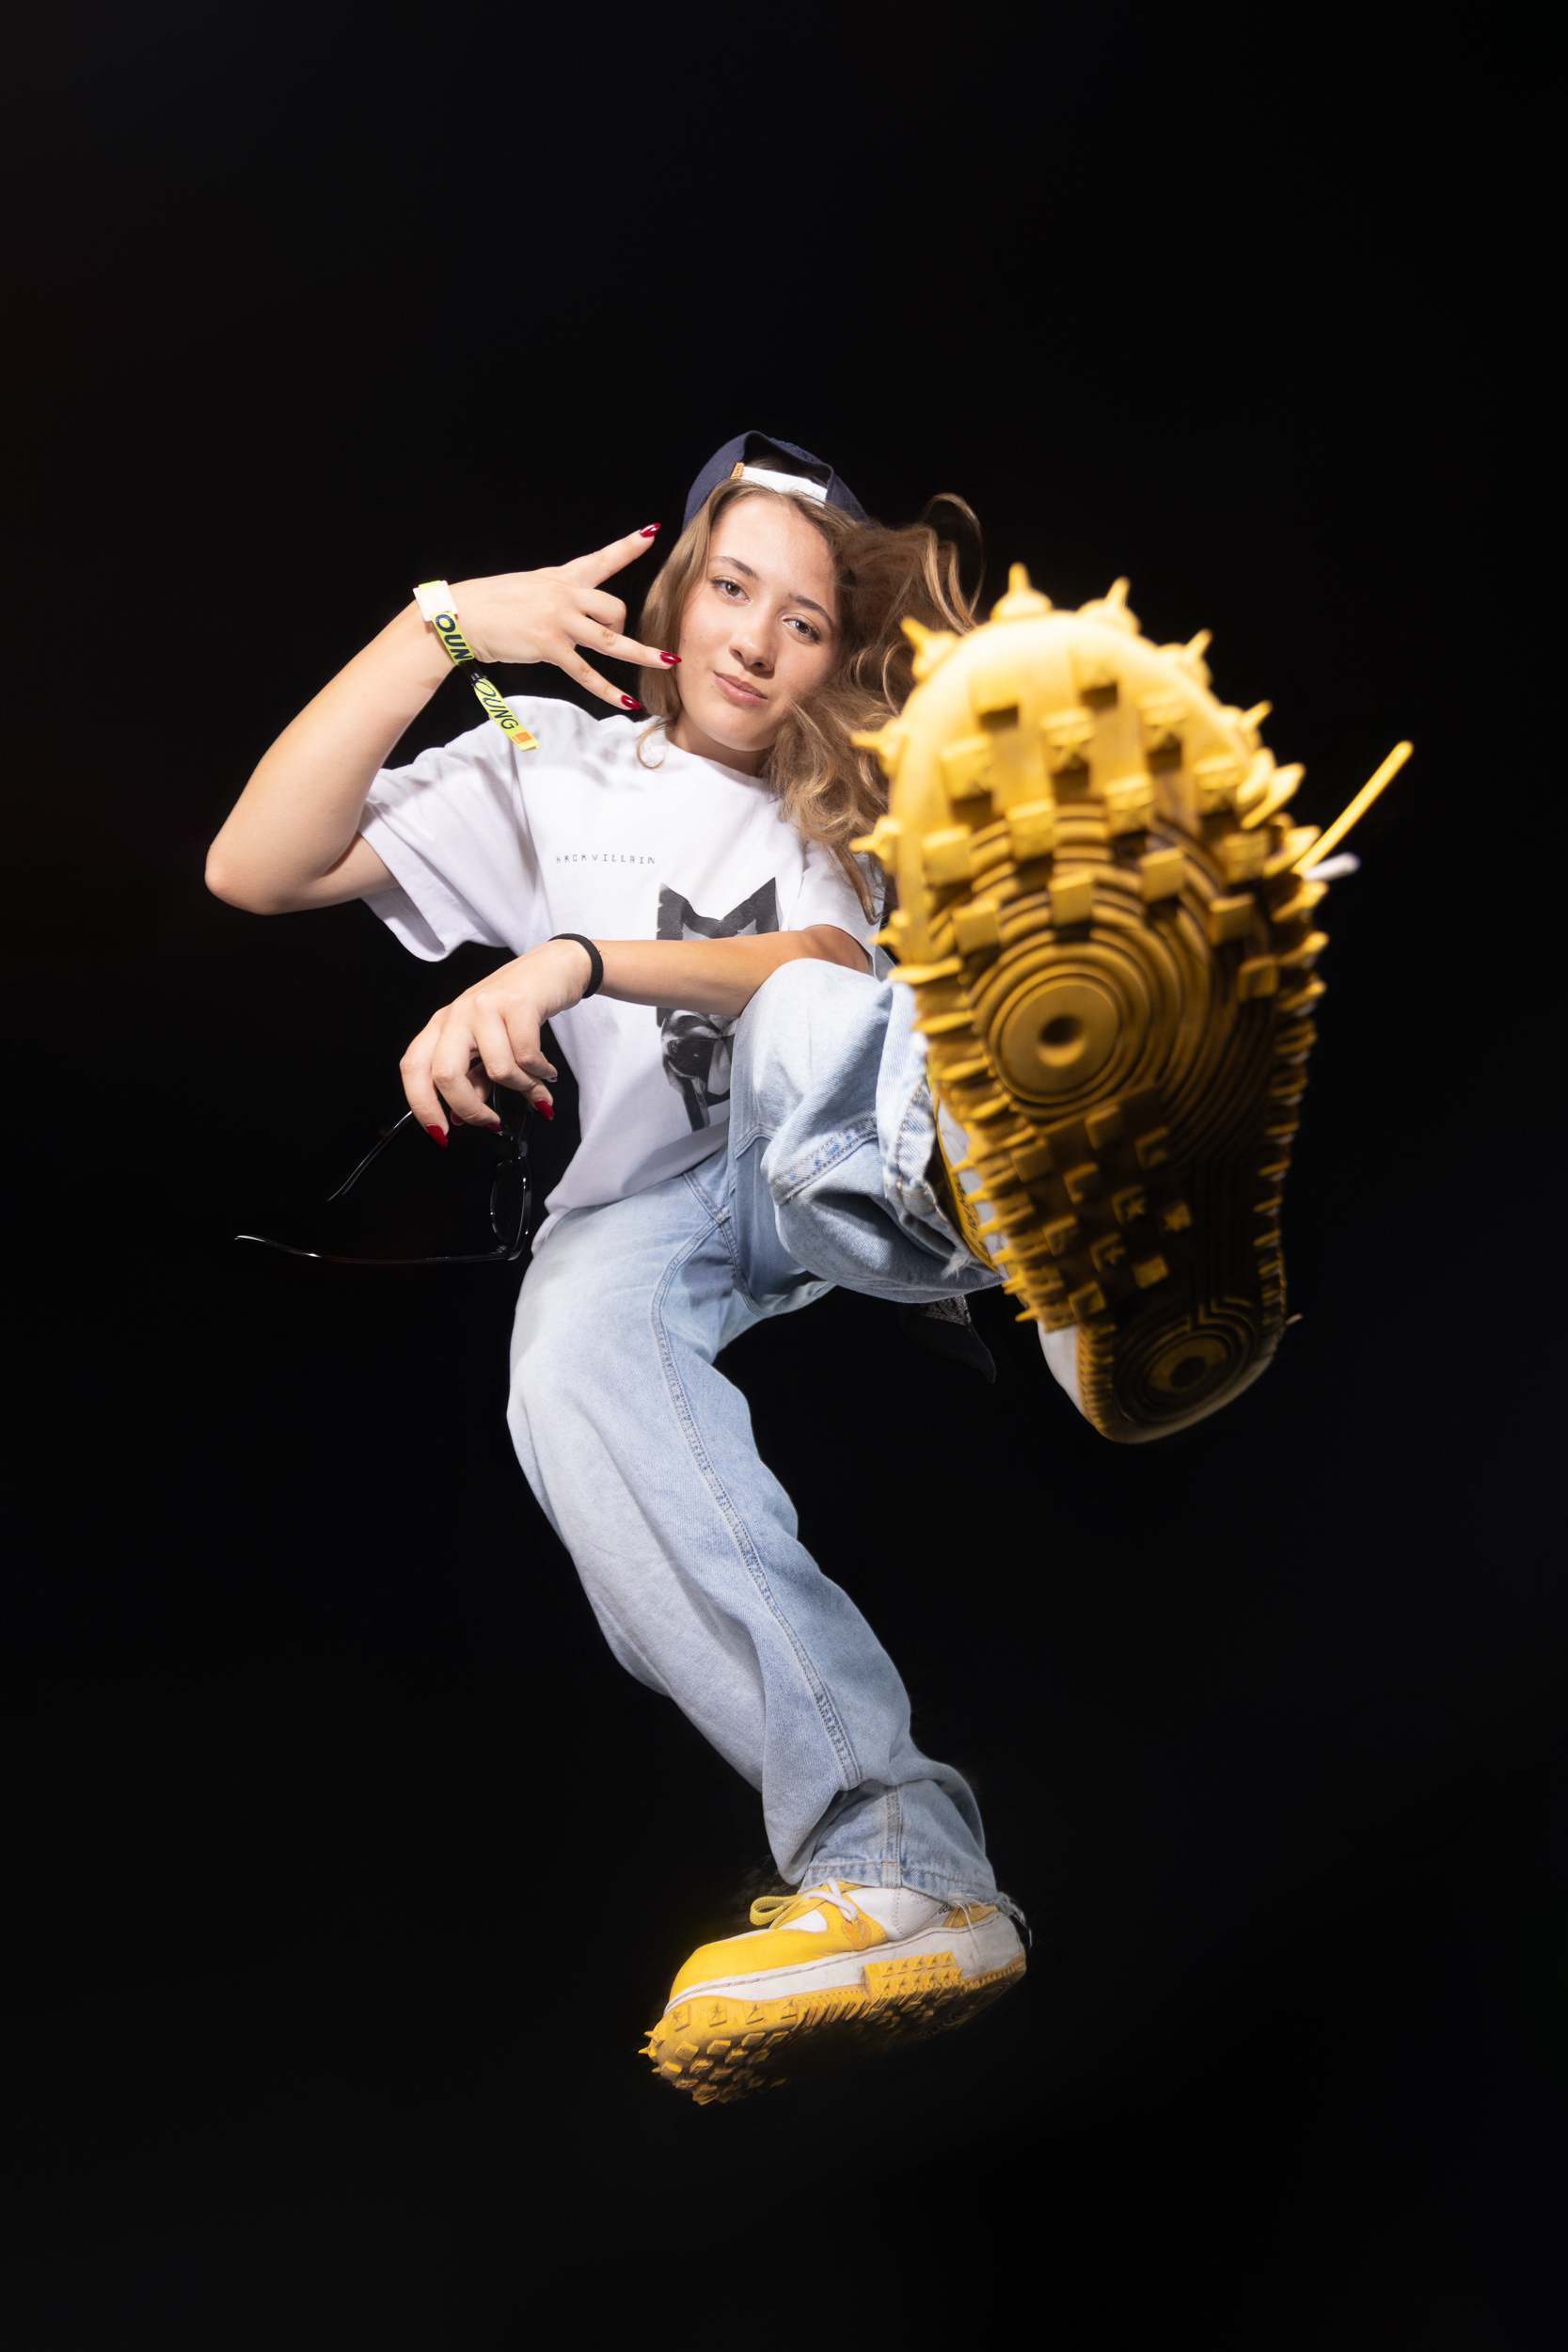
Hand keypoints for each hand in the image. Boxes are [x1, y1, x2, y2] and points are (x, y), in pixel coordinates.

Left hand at [399, 939, 594, 1135]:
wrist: (552, 968)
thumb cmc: (516, 1008)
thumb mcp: (486, 1043)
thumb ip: (472, 1078)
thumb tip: (459, 1116)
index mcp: (441, 1025)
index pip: (414, 1068)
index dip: (422, 1106)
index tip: (441, 1134)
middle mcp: (456, 1014)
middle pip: (445, 1074)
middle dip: (470, 1110)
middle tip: (491, 1124)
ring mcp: (485, 1006)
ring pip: (497, 1069)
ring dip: (522, 1088)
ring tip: (535, 1087)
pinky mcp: (516, 1003)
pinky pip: (527, 1056)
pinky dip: (540, 1073)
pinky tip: (546, 1071)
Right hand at [440, 527, 675, 709]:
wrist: (463, 616)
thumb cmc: (491, 604)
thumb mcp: (529, 587)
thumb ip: (555, 595)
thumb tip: (573, 610)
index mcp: (561, 578)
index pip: (601, 559)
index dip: (628, 546)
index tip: (651, 533)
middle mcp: (565, 595)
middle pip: (615, 607)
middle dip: (620, 627)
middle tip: (610, 638)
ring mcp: (559, 620)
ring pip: (610, 639)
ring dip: (641, 652)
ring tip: (667, 662)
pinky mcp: (550, 646)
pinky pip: (586, 673)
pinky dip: (608, 689)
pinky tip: (627, 701)